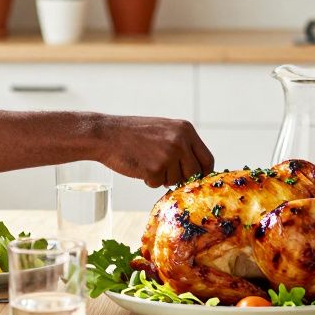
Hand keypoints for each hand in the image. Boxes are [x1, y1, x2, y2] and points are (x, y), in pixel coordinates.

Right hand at [97, 116, 213, 186]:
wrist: (107, 134)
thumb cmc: (133, 134)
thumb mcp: (164, 130)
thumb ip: (182, 145)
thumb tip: (198, 171)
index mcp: (185, 130)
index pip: (207, 159)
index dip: (202, 173)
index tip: (195, 179)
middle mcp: (180, 141)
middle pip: (194, 174)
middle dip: (181, 178)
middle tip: (164, 172)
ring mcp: (169, 155)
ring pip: (175, 180)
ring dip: (162, 177)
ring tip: (146, 161)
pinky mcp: (155, 168)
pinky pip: (158, 184)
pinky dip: (148, 180)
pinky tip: (139, 165)